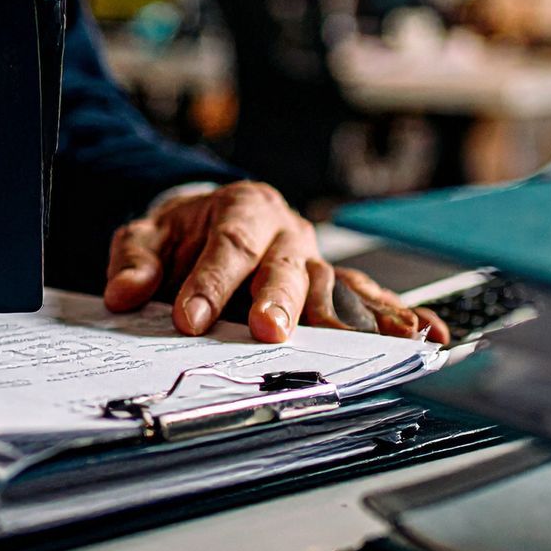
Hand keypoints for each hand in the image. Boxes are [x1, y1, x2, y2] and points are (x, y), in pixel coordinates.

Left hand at [102, 181, 450, 344]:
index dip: (210, 281)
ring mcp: (313, 259)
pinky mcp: (330, 285)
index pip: (229, 244)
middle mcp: (286, 231)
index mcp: (243, 208)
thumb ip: (137, 260)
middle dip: (278, 300)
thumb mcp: (148, 234)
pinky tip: (424, 334)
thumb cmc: (185, 231)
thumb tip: (126, 293)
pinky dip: (397, 317)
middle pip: (286, 265)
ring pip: (333, 285)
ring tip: (379, 342)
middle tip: (266, 330)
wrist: (209, 218)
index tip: (190, 317)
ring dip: (351, 317)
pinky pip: (367, 300)